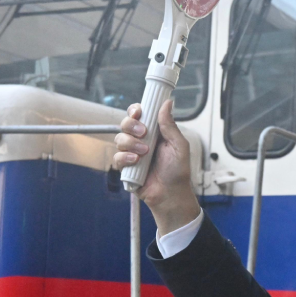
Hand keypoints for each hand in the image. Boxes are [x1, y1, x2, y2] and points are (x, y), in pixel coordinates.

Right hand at [112, 100, 200, 234]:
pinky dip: (124, 157)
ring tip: (144, 154)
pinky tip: (135, 162)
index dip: (135, 110)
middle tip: (143, 134)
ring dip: (131, 143)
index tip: (138, 112)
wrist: (170, 194)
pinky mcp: (125, 167)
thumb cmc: (178, 171)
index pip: (140, 114)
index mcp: (154, 132)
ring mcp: (131, 153)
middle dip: (131, 125)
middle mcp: (141, 140)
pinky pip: (116, 157)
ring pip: (119, 138)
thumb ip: (170, 125)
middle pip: (125, 123)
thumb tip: (167, 102)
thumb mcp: (179, 146)